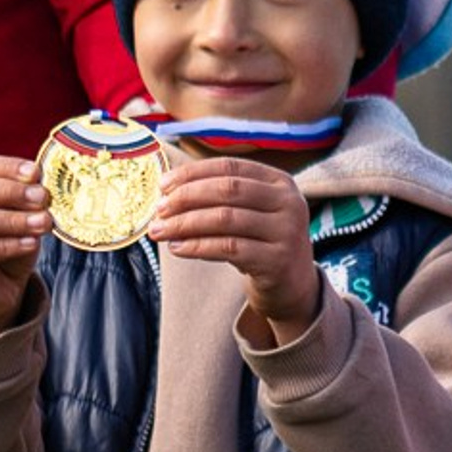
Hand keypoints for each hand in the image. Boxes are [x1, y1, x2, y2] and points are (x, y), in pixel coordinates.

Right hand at [0, 158, 50, 333]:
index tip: (35, 173)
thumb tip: (38, 181)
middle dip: (14, 192)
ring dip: (15, 220)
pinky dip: (8, 245)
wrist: (1, 282)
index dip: (9, 169)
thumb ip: (27, 197)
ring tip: (44, 223)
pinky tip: (31, 243)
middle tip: (42, 197)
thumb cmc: (13, 239)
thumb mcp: (22, 215)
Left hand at [151, 158, 321, 347]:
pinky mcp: (277, 260)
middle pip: (227, 190)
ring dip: (185, 224)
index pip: (229, 167)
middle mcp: (289, 202)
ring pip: (225, 219)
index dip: (192, 174)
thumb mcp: (249, 212)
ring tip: (160, 231)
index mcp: (280, 181)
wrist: (292, 284)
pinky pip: (228, 248)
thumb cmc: (260, 242)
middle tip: (159, 210)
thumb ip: (220, 197)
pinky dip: (197, 246)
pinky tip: (177, 248)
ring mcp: (287, 231)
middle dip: (186, 198)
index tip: (162, 186)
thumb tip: (167, 191)